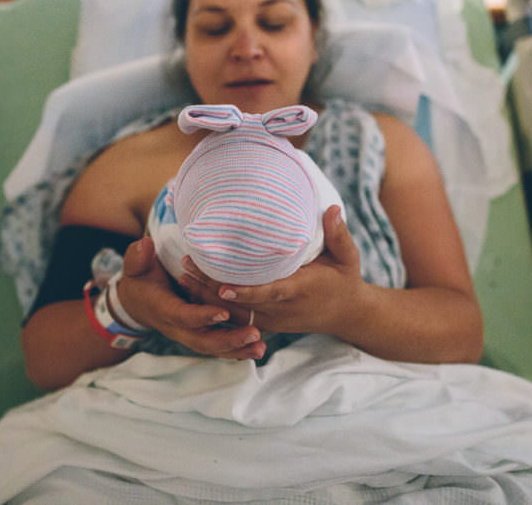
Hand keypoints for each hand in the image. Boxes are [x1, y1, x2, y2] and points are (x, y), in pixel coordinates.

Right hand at [117, 236, 266, 359]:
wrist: (137, 302)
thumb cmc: (140, 279)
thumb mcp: (135, 265)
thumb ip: (138, 256)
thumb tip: (146, 244)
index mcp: (164, 309)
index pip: (184, 316)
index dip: (203, 316)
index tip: (224, 312)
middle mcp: (178, 328)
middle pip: (203, 340)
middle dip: (229, 340)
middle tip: (254, 334)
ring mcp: (189, 334)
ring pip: (213, 348)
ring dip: (238, 349)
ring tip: (261, 347)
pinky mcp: (199, 335)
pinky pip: (218, 347)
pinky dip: (237, 350)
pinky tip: (257, 348)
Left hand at [177, 206, 363, 335]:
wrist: (347, 315)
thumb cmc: (345, 280)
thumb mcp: (348, 258)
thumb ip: (338, 235)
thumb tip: (332, 209)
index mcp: (299, 291)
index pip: (269, 293)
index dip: (246, 293)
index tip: (223, 287)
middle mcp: (282, 309)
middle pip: (242, 304)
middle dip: (212, 288)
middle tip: (187, 265)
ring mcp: (272, 320)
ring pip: (234, 313)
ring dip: (207, 296)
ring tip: (183, 273)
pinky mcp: (265, 323)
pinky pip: (236, 318)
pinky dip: (215, 306)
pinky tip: (193, 289)